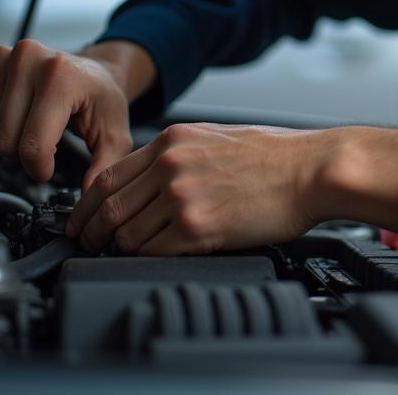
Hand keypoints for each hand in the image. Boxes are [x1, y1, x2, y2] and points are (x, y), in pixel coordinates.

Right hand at [0, 39, 141, 188]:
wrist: (99, 71)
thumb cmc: (105, 99)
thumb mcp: (114, 135)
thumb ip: (103, 168)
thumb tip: (88, 197)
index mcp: (63, 77)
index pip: (32, 144)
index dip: (39, 167)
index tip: (50, 169)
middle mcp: (32, 60)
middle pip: (6, 141)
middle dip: (28, 153)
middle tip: (52, 142)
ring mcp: (12, 57)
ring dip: (16, 137)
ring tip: (44, 124)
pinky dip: (6, 121)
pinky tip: (29, 111)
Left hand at [67, 122, 397, 255]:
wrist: (314, 169)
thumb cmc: (279, 155)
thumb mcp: (218, 137)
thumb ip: (179, 154)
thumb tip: (149, 179)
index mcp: (175, 141)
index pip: (108, 175)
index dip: (86, 204)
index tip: (84, 218)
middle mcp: (171, 165)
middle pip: (106, 207)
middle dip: (91, 232)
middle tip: (90, 245)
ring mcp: (181, 196)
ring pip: (125, 235)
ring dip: (122, 249)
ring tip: (128, 255)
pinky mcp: (197, 228)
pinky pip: (151, 253)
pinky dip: (149, 259)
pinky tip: (159, 256)